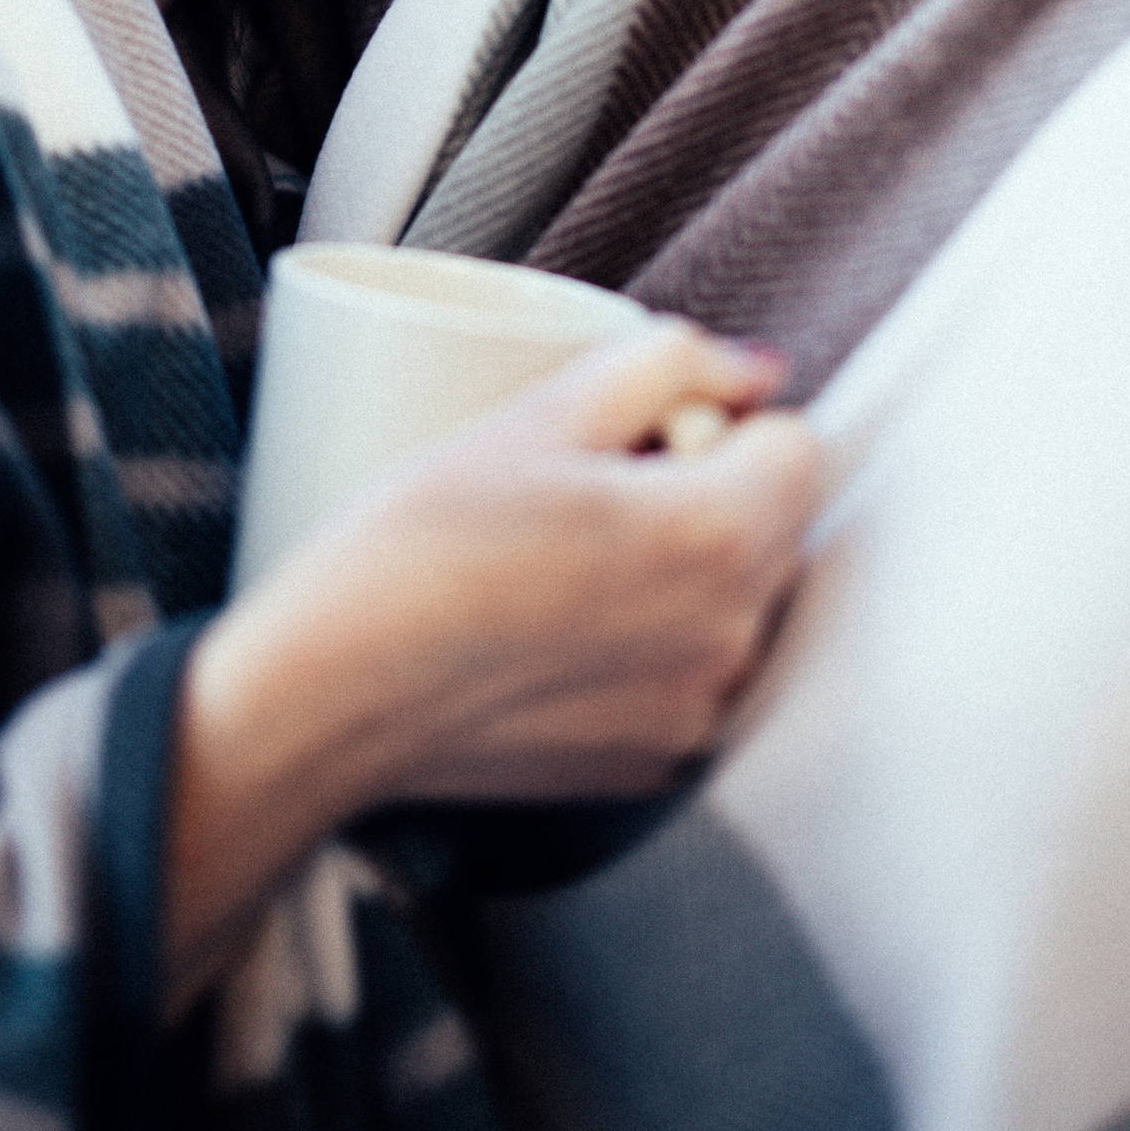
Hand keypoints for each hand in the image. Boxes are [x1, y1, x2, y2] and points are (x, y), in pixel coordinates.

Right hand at [168, 320, 826, 1001]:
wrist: (331, 696)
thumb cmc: (418, 545)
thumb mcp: (537, 415)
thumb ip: (670, 365)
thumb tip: (758, 370)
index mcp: (717, 535)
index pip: (798, 444)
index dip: (719, 424)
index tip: (635, 440)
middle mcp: (731, 637)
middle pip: (774, 528)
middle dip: (707, 495)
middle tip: (584, 496)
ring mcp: (697, 714)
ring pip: (734, 604)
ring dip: (682, 576)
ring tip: (562, 569)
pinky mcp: (656, 765)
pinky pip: (690, 677)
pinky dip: (648, 651)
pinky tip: (554, 635)